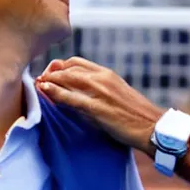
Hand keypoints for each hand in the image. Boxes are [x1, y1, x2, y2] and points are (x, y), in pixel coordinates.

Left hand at [37, 57, 164, 153]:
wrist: (152, 126)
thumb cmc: (136, 115)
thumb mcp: (118, 94)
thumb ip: (101, 90)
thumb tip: (83, 94)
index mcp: (108, 74)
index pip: (77, 63)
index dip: (60, 67)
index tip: (50, 73)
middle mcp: (103, 78)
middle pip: (69, 68)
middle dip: (51, 72)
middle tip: (40, 79)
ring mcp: (100, 92)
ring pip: (68, 79)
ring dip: (49, 80)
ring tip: (37, 85)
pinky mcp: (98, 108)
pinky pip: (71, 98)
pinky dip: (55, 93)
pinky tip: (44, 91)